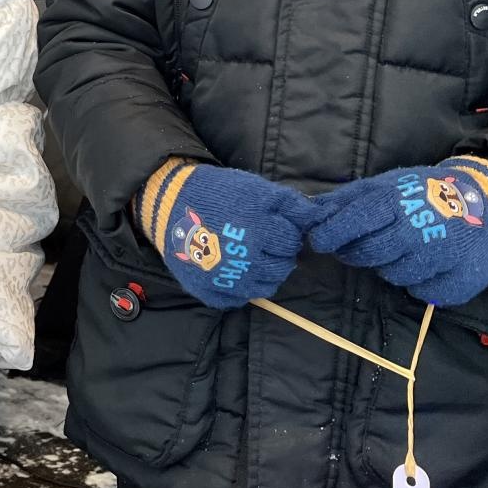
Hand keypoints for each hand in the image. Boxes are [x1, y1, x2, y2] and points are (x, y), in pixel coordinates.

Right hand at [135, 158, 316, 308]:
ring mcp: (227, 280)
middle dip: (278, 255)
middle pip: (282, 268)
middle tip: (262, 242)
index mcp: (259, 231)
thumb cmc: (216, 193)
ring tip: (250, 257)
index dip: (285, 233)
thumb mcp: (255, 188)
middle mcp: (246, 260)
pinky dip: (241, 287)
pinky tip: (234, 270)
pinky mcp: (210, 292)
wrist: (169, 205)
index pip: (291, 242)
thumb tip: (318, 218)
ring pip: (265, 288)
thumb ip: (290, 204)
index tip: (274, 227)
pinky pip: (239, 299)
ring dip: (264, 274)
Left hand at [310, 157, 487, 306]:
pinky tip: (426, 265)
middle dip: (356, 252)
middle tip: (359, 247)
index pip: (353, 221)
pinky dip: (417, 282)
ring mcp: (440, 258)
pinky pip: (420, 292)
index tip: (319, 241)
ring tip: (400, 250)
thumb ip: (348, 199)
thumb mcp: (388, 185)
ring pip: (392, 275)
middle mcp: (417, 230)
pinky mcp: (457, 283)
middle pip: (368, 253)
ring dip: (389, 266)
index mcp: (397, 201)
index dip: (330, 234)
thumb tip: (309, 210)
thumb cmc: (427, 194)